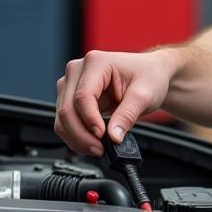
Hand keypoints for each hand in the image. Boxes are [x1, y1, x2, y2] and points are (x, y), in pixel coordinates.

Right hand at [54, 49, 175, 155]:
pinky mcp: (71, 97)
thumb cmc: (148, 76)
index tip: (102, 136)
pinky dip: (75, 136)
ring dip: (76, 138)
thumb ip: (127, 115)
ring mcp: (72, 84)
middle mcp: (78, 70)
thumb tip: (113, 136)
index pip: (82, 96)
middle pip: (67, 109)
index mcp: (96, 62)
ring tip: (97, 148)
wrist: (150, 74)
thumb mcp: (144, 95)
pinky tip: (91, 142)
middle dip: (81, 135)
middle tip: (99, 149)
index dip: (90, 120)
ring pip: (62, 118)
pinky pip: (65, 122)